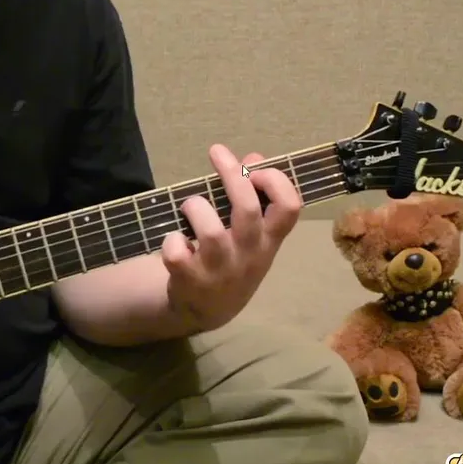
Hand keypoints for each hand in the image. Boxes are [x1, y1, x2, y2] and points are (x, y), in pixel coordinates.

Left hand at [161, 144, 301, 332]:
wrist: (207, 309)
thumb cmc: (232, 259)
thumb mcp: (251, 234)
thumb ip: (254, 195)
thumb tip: (253, 157)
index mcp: (268, 240)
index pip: (290, 208)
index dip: (276, 181)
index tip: (256, 168)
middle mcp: (249, 255)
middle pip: (247, 210)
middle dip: (233, 176)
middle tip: (217, 153)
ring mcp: (220, 270)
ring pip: (211, 231)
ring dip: (196, 207)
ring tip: (190, 205)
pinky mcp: (190, 280)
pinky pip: (177, 253)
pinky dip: (172, 240)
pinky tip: (176, 240)